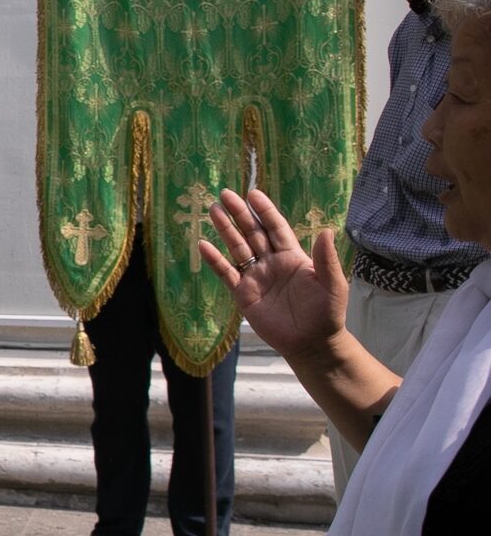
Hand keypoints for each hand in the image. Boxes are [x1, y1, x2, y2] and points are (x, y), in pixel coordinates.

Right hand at [200, 187, 347, 362]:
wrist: (311, 342)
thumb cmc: (326, 313)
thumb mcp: (332, 284)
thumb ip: (326, 259)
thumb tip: (326, 231)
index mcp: (292, 257)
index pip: (276, 228)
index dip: (265, 211)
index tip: (253, 193)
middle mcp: (271, 263)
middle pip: (252, 233)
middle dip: (239, 214)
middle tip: (225, 195)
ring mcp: (256, 277)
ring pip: (237, 248)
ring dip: (225, 230)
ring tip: (213, 210)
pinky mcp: (243, 294)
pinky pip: (226, 273)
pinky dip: (215, 260)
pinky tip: (203, 245)